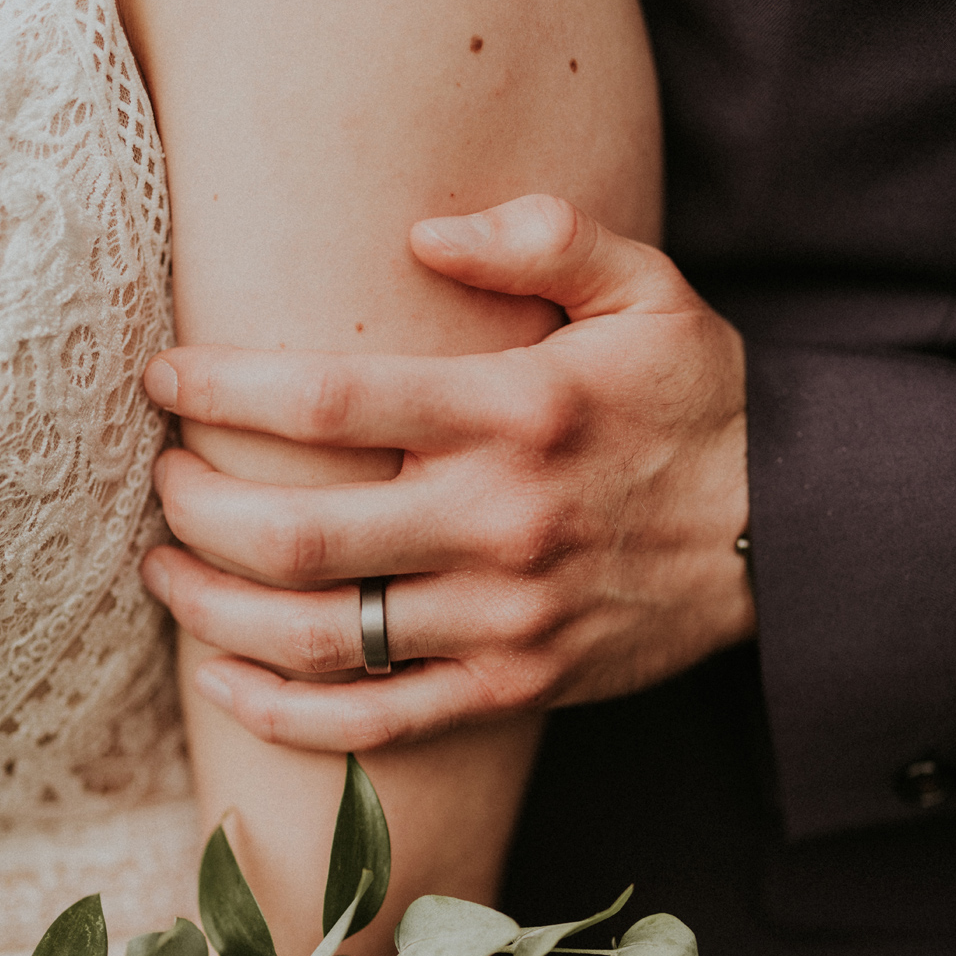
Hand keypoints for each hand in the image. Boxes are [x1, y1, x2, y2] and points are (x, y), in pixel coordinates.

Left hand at [140, 196, 753, 750]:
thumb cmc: (701, 402)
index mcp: (516, 412)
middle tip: (163, 480)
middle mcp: (500, 521)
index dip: (220, 388)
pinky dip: (286, 714)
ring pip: (318, 637)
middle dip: (196, 507)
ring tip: (167, 569)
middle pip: (294, 533)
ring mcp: (506, 618)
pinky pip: (379, 723)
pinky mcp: (518, 686)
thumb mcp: (648, 289)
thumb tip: (423, 232)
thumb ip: (543, 236)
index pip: (327, 400)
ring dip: (213, 610)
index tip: (163, 378)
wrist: (793, 531)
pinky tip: (225, 679)